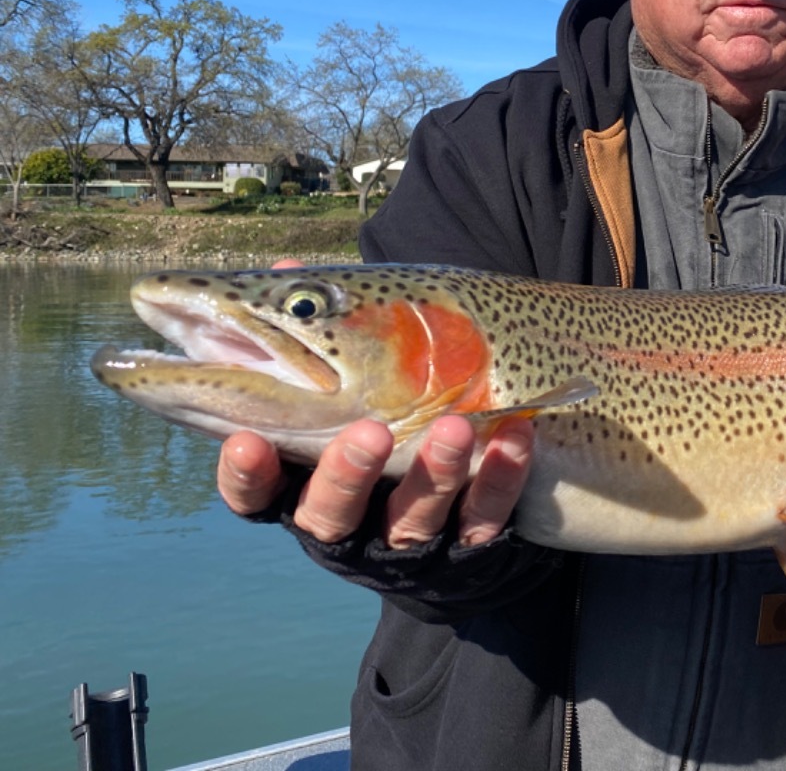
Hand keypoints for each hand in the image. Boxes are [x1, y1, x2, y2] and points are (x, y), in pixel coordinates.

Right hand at [216, 256, 534, 549]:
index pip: (259, 491)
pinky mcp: (472, 540)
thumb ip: (319, 330)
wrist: (486, 464)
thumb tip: (286, 269)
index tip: (246, 440)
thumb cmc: (390, 405)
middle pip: (331, 514)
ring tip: (456, 425)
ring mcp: (411, 535)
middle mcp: (351, 518)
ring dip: (435, 472)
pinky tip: (515, 433)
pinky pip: (487, 516)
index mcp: (305, 480)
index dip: (248, 475)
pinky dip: (502, 476)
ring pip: (414, 519)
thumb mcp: (351, 374)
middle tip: (369, 431)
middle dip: (346, 474)